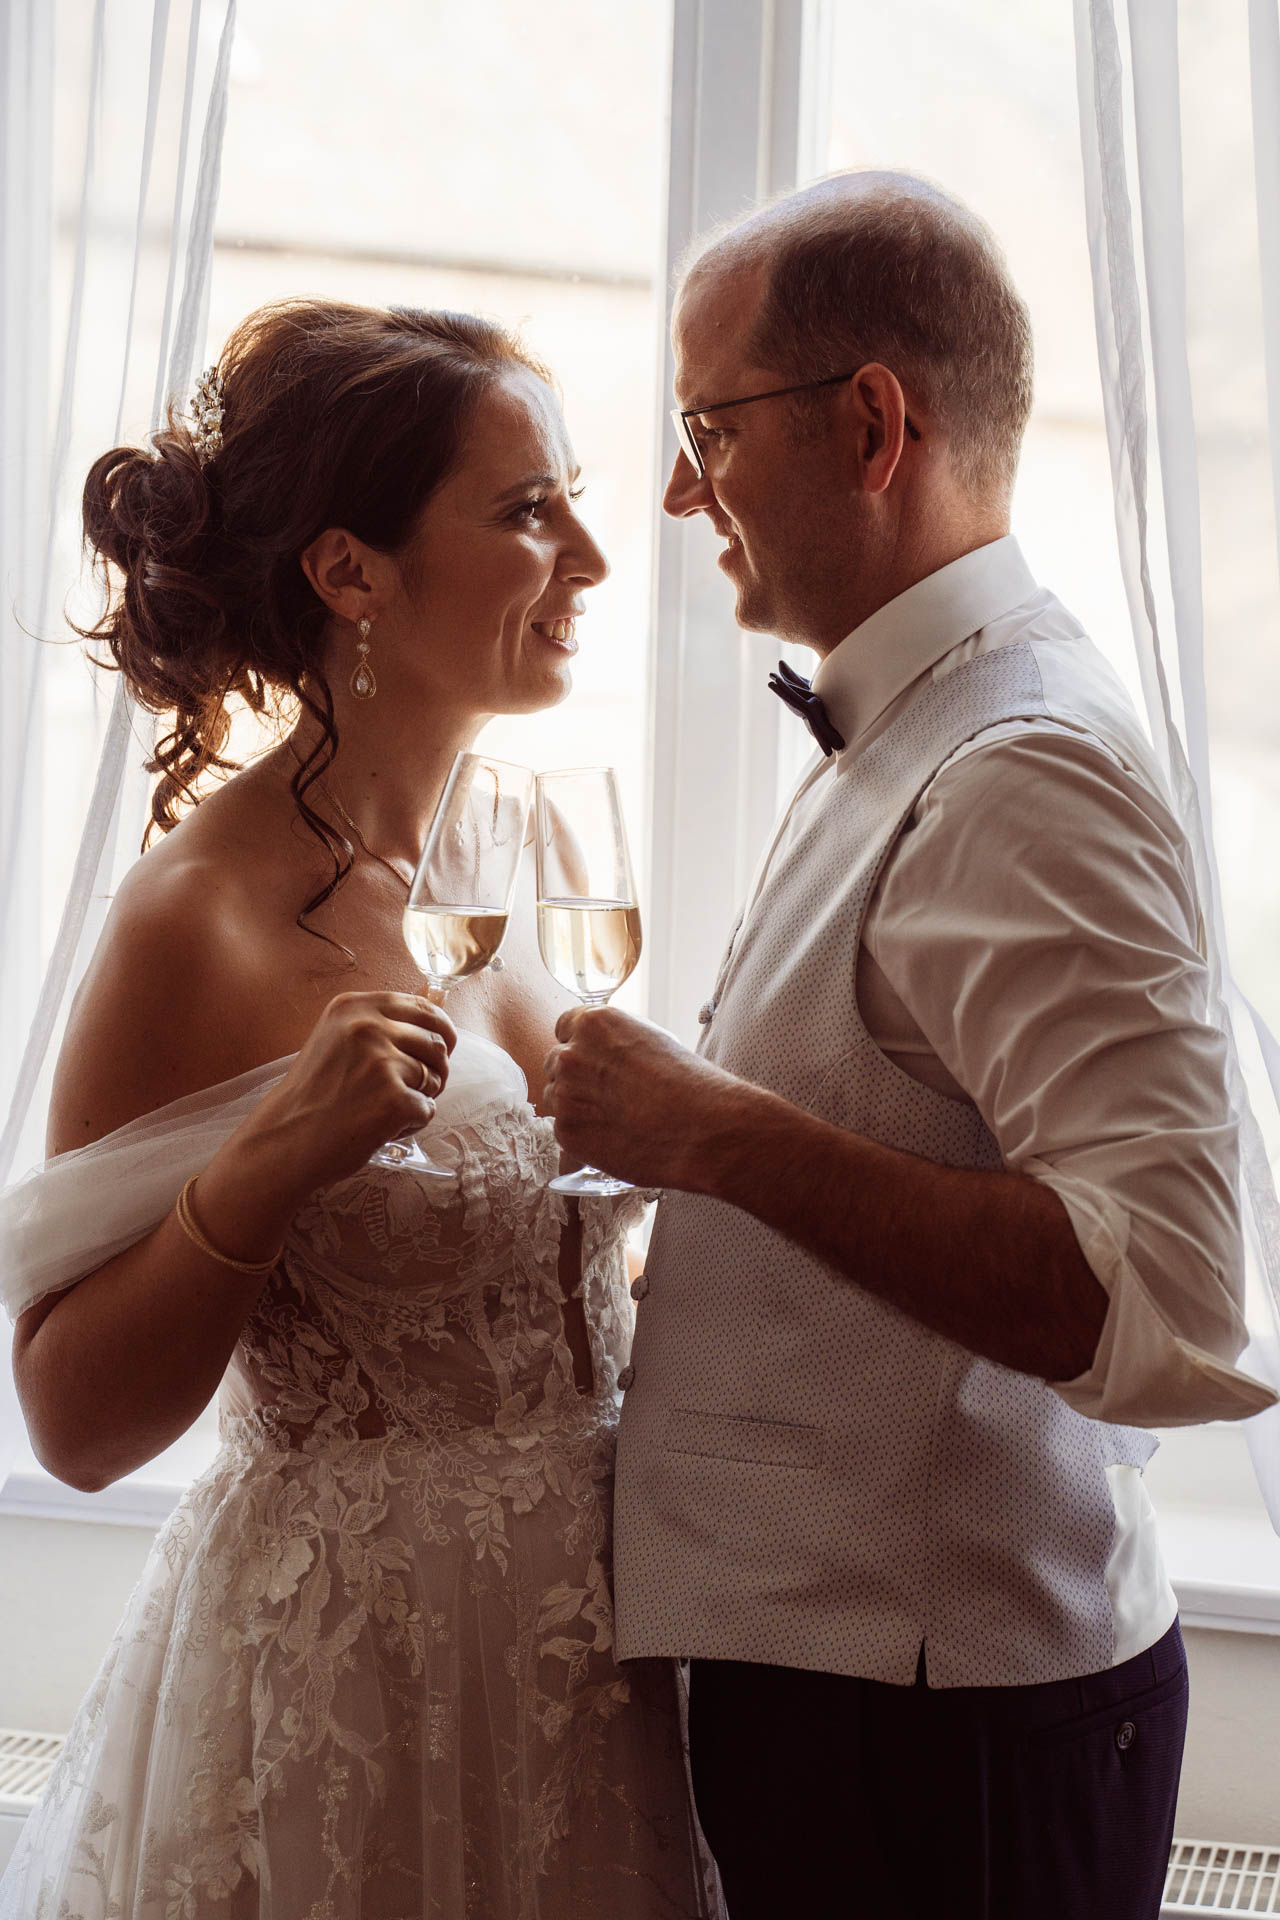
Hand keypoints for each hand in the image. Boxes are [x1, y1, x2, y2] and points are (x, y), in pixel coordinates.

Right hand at [240, 991, 457, 1193]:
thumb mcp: (338, 1039)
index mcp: (354, 1007)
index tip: (441, 1048)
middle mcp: (368, 1027)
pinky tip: (380, 1128)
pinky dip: (410, 1125)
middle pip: (437, 1043)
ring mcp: (381, 1062)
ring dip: (419, 1098)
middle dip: (434, 1069)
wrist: (283, 1140)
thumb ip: (379, 1024)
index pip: (424, 1008)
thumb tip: (437, 1009)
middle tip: (410, 1089)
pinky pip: (427, 1110)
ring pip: (435, 1078)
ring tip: (382, 1110)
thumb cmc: (313, 1095)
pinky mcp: (393, 1099)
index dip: (440, 1031)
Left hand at [542, 1005, 739, 1190]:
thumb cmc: (690, 1084)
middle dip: (576, 1077)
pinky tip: (615, 1137)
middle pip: (557, 1062)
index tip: (593, 1061)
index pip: (565, 1027)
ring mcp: (564, 1094)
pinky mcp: (566, 1132)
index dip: (580, 1045)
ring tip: (615, 1119)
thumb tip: (607, 1056)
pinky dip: (584, 1135)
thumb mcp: (653, 1041)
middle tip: (607, 1095)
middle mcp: (572, 1054)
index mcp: (595, 1024)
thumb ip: (617, 1043)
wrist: (702, 1128)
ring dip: (576, 1106)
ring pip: (556, 1098)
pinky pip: (565, 1130)